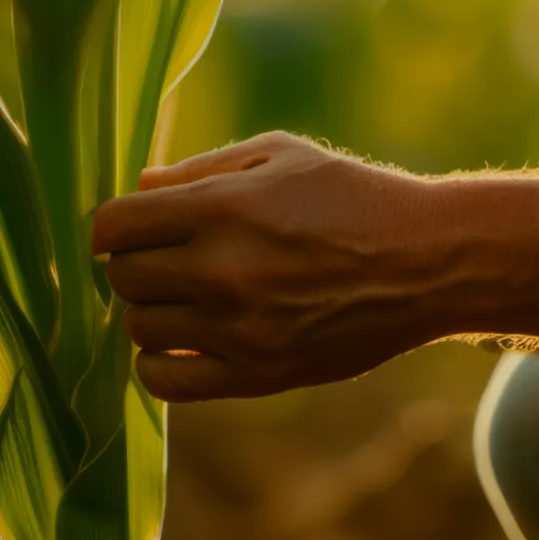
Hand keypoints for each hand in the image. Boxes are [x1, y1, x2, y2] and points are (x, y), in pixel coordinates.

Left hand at [88, 132, 511, 401]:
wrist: (426, 264)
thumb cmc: (354, 198)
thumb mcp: (282, 157)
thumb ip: (203, 169)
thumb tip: (140, 186)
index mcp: (222, 207)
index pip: (113, 226)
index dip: (112, 227)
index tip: (130, 228)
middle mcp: (221, 270)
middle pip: (123, 278)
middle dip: (134, 265)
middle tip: (166, 260)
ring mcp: (237, 328)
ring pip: (140, 329)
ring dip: (151, 312)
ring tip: (185, 298)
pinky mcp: (257, 374)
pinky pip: (166, 382)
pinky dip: (159, 363)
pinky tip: (184, 342)